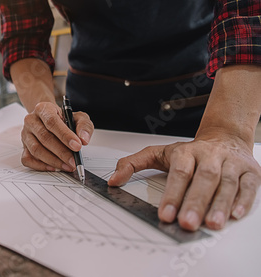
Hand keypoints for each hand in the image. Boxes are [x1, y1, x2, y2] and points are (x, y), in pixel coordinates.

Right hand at [21, 102, 93, 171]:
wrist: (50, 119)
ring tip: (67, 166)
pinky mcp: (23, 147)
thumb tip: (83, 139)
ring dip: (53, 160)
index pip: (52, 122)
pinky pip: (27, 159)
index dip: (65, 135)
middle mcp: (31, 120)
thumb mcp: (78, 117)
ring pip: (36, 149)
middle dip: (61, 152)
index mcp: (43, 108)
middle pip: (44, 137)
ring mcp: (26, 134)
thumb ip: (84, 126)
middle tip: (73, 161)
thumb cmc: (63, 119)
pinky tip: (53, 167)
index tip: (77, 146)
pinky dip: (40, 166)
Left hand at [108, 129, 260, 230]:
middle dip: (195, 202)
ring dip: (219, 205)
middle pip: (204, 179)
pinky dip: (243, 200)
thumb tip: (113, 179)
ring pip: (227, 184)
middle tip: (186, 223)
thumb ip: (133, 164)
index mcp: (186, 152)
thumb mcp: (158, 153)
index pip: (179, 173)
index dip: (173, 194)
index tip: (165, 214)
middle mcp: (210, 156)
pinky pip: (249, 186)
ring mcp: (231, 163)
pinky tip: (234, 215)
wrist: (224, 137)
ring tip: (211, 224)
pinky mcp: (250, 171)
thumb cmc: (190, 152)